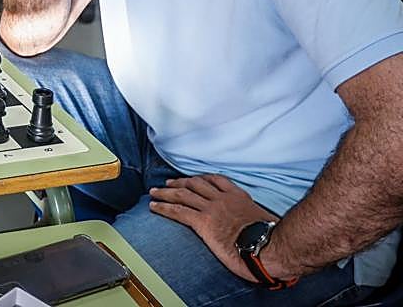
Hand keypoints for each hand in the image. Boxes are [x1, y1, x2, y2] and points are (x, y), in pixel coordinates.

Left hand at [149, 174, 276, 283]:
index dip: (201, 178)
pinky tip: (153, 207)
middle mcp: (223, 198)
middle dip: (180, 182)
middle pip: (195, 184)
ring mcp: (212, 209)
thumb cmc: (272, 240)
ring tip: (154, 192)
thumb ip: (254, 219)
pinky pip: (178, 212)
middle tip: (168, 183)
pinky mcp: (203, 222)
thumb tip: (256, 226)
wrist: (271, 246)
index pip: (216, 180)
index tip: (193, 179)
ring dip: (166, 192)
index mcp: (239, 197)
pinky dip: (163, 207)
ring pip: (183, 195)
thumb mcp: (264, 221)